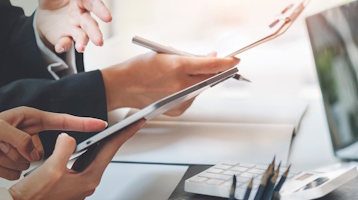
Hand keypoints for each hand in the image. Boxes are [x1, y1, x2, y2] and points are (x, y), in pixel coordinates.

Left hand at [0, 107, 106, 179]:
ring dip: (10, 160)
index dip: (81, 123)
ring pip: (31, 163)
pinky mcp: (14, 163)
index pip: (61, 121)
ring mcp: (21, 150)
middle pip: (43, 149)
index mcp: (28, 119)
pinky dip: (5, 169)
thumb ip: (22, 139)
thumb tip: (33, 153)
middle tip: (1, 146)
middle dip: (22, 152)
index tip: (99, 124)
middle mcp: (27, 134)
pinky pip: (20, 172)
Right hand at [9, 120, 145, 199]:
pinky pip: (81, 163)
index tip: (136, 123)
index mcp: (89, 178)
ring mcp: (79, 184)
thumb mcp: (51, 168)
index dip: (123, 134)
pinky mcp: (70, 184)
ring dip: (100, 144)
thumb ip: (64, 148)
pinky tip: (82, 146)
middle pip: (105, 154)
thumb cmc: (35, 196)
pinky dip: (85, 152)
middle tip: (127, 123)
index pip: (110, 150)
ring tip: (109, 130)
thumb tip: (69, 137)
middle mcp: (87, 182)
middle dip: (115, 137)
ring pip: (93, 159)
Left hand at [36, 0, 111, 52]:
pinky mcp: (65, 38)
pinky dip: (63, 45)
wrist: (42, 11)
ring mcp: (74, 28)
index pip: (93, 4)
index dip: (101, 11)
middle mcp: (81, 16)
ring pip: (82, 36)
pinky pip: (66, 43)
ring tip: (81, 48)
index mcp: (81, 1)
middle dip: (95, 32)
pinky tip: (60, 47)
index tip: (108, 18)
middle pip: (91, 24)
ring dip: (82, 42)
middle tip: (99, 41)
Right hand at [100, 52, 239, 115]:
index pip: (211, 66)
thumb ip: (191, 57)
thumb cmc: (140, 68)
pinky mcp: (177, 109)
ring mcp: (179, 100)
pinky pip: (192, 98)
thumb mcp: (166, 54)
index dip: (227, 62)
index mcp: (178, 67)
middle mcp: (180, 85)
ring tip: (184, 75)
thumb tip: (211, 58)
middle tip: (220, 66)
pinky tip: (177, 86)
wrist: (122, 86)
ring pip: (201, 89)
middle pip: (209, 79)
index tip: (235, 60)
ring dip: (199, 81)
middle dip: (215, 71)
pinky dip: (190, 91)